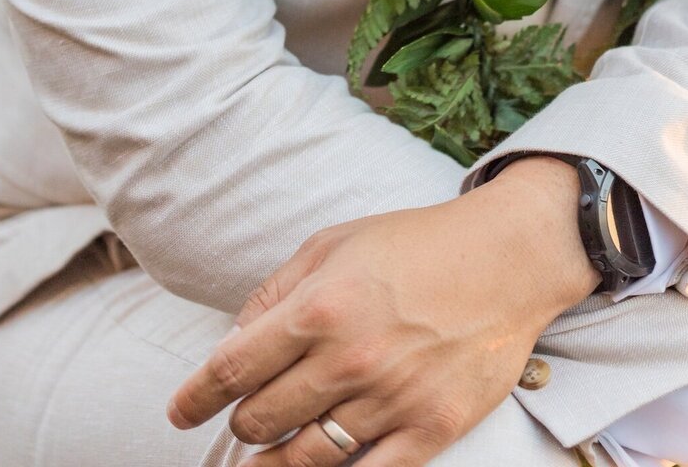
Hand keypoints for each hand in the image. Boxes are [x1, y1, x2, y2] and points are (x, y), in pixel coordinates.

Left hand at [165, 155, 598, 465]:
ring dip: (276, 462)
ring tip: (266, 458)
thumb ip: (278, 290)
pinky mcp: (431, 429)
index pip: (232, 370)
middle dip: (243, 423)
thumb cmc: (418, 244)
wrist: (508, 257)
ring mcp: (391, 400)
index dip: (195, 398)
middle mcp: (348, 360)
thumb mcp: (336, 242)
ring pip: (305, 459)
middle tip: (244, 419)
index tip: (179, 413)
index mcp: (319, 308)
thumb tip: (237, 338)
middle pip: (262, 420)